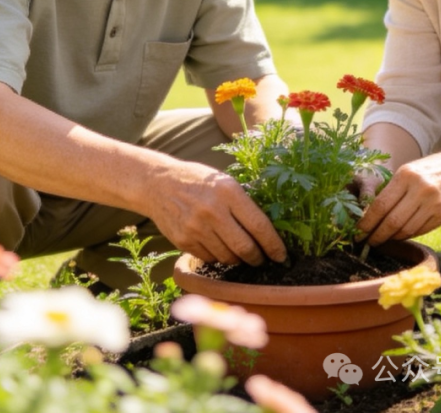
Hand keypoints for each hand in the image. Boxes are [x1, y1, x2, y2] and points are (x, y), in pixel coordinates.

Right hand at [147, 161, 286, 266]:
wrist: (158, 184)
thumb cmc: (198, 181)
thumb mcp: (224, 182)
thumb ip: (244, 203)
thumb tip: (268, 231)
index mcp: (228, 192)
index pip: (259, 226)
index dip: (274, 245)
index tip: (282, 256)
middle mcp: (213, 211)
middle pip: (245, 248)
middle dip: (258, 258)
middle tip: (262, 259)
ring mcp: (196, 228)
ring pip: (228, 257)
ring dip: (238, 260)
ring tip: (240, 253)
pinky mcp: (183, 241)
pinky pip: (210, 258)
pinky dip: (219, 257)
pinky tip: (219, 247)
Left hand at [356, 153, 440, 244]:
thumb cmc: (425, 171)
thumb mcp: (405, 172)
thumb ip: (389, 191)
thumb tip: (367, 217)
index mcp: (406, 175)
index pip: (381, 205)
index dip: (367, 223)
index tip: (358, 233)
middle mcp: (422, 189)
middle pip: (393, 221)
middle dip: (377, 235)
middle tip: (367, 242)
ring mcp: (436, 203)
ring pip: (407, 230)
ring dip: (392, 238)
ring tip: (382, 239)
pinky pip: (421, 231)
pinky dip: (407, 235)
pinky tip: (399, 235)